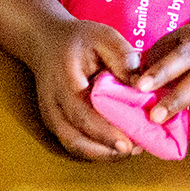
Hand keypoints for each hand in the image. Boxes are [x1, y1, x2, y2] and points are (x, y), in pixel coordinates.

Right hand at [24, 14, 140, 160]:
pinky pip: (74, 143)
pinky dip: (95, 149)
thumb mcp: (104, 37)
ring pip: (74, 146)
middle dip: (107, 149)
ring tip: (130, 150)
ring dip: (102, 153)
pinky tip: (116, 146)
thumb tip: (143, 88)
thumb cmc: (78, 39)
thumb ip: (124, 59)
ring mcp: (50, 116)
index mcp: (64, 81)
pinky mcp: (55, 123)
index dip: (105, 133)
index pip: (82, 114)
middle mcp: (52, 104)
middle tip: (136, 150)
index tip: (130, 144)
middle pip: (76, 139)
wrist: (45, 40)